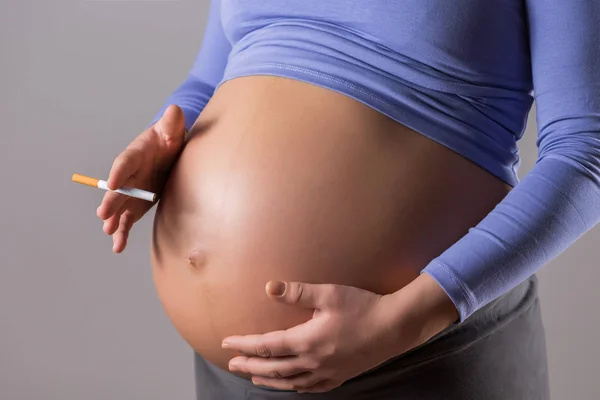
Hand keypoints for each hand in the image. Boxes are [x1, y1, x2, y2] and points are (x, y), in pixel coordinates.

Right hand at [96, 105, 185, 252]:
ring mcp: (131, 192)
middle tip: (103, 213)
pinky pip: (127, 220)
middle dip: (112, 201)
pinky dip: (122, 233)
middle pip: (119, 189)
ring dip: (114, 220)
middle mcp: (128, 175)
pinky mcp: (136, 206)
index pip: (124, 162)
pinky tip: (118, 246)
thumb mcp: (172, 130)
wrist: (170, 153)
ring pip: (120, 208)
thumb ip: (172, 123)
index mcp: (135, 154)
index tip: (113, 183)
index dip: (118, 172)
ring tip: (109, 232)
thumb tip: (175, 111)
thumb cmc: (169, 139)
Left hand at [221, 281, 418, 393]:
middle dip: (250, 365)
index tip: (227, 343)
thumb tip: (269, 287)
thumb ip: (298, 292)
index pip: (267, 345)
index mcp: (307, 340)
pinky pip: (312, 387)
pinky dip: (295, 387)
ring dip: (268, 379)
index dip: (245, 345)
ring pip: (290, 381)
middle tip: (232, 363)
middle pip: (273, 367)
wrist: (395, 327)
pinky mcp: (340, 375)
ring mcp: (327, 372)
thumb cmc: (363, 306)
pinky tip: (290, 385)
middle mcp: (313, 361)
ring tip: (253, 377)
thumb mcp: (330, 294)